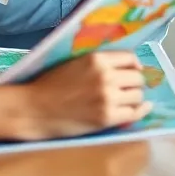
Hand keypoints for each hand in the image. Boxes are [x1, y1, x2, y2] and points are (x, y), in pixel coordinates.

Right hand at [19, 51, 150, 139]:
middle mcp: (105, 76)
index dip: (134, 65)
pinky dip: (138, 111)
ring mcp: (107, 98)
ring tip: (127, 101)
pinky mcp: (106, 118)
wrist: (34, 109)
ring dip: (134, 98)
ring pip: (138, 95)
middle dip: (135, 83)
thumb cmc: (50, 85)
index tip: (133, 71)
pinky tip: (139, 109)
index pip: (130, 58)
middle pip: (138, 77)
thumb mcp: (75, 63)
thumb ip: (99, 62)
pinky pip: (133, 113)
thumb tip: (127, 66)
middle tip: (128, 89)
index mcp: (97, 59)